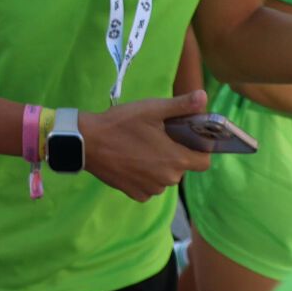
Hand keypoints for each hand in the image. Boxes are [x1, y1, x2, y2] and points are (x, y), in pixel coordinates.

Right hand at [79, 90, 214, 201]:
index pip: (204, 161)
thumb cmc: (122, 124)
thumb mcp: (152, 109)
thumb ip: (181, 105)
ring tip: (141, 148)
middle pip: (183, 168)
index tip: (187, 138)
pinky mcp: (135, 194)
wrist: (87, 143)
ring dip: (159, 166)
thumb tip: (203, 96)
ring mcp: (151, 189)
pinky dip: (145, 176)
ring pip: (165, 177)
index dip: (199, 149)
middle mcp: (168, 179)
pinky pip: (149, 186)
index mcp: (176, 159)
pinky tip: (132, 161)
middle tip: (157, 137)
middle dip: (175, 154)